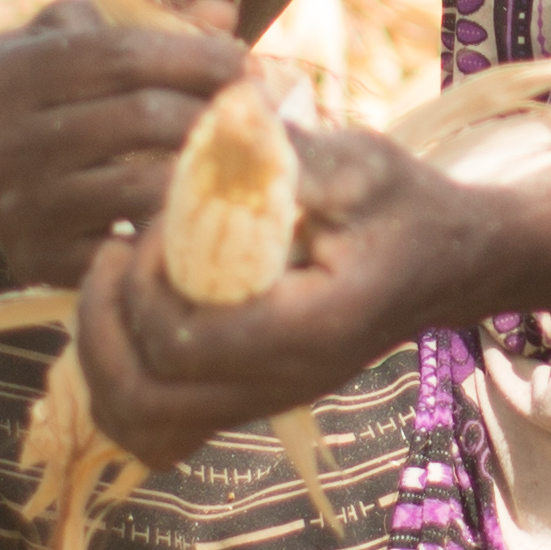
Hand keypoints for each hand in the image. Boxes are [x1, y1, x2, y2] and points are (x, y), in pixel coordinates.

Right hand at [0, 0, 251, 288]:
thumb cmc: (42, 96)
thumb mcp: (67, 41)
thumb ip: (138, 21)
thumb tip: (221, 14)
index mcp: (3, 75)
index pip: (120, 55)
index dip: (193, 56)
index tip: (243, 61)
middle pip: (139, 117)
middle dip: (211, 110)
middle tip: (256, 111)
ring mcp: (17, 209)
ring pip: (142, 186)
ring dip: (207, 170)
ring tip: (244, 155)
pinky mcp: (38, 262)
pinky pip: (131, 248)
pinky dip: (176, 228)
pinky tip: (205, 208)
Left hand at [71, 125, 496, 464]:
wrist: (448, 261)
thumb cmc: (402, 203)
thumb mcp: (357, 162)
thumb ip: (286, 153)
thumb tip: (219, 118)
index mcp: (309, 328)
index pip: (183, 340)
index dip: (147, 280)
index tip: (159, 219)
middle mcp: (280, 382)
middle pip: (143, 397)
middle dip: (103, 324)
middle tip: (112, 254)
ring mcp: (261, 401)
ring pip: (139, 424)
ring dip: (103, 359)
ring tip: (112, 287)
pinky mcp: (246, 400)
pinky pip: (158, 430)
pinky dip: (122, 387)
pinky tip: (128, 322)